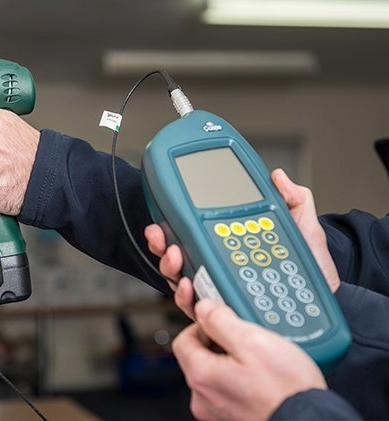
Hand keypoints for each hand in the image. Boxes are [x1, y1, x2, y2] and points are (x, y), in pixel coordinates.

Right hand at [144, 168, 340, 313]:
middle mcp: (220, 266)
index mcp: (231, 244)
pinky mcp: (227, 310)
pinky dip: (186, 298)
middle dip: (161, 245)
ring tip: (174, 256)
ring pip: (181, 280)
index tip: (164, 215)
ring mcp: (221, 289)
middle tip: (161, 236)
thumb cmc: (311, 268)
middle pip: (178, 255)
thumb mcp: (303, 228)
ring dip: (170, 267)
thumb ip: (292, 200)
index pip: (195, 232)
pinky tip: (188, 286)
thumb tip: (278, 177)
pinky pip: (198, 308)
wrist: (326, 299)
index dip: (174, 223)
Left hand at [173, 300, 326, 420]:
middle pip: (199, 356)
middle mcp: (204, 397)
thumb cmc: (286, 390)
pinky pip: (230, 389)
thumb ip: (220, 319)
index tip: (221, 321)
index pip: (183, 339)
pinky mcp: (234, 416)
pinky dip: (242, 379)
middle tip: (247, 339)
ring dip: (234, 361)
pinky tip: (263, 376)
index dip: (201, 325)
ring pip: (216, 373)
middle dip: (220, 342)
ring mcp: (218, 410)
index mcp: (201, 375)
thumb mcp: (253, 340)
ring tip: (260, 359)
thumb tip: (203, 308)